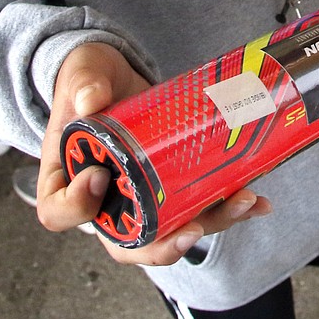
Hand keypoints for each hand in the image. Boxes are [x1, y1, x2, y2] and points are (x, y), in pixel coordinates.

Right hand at [35, 42, 271, 265]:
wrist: (118, 75)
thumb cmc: (90, 80)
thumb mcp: (81, 74)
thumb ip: (83, 83)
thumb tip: (92, 100)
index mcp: (66, 180)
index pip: (60, 212)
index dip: (79, 207)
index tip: (99, 179)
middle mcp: (105, 200)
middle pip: (126, 242)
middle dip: (162, 244)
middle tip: (190, 231)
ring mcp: (142, 198)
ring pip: (172, 229)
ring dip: (210, 222)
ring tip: (242, 202)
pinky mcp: (173, 187)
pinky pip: (198, 206)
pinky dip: (228, 205)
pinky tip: (257, 199)